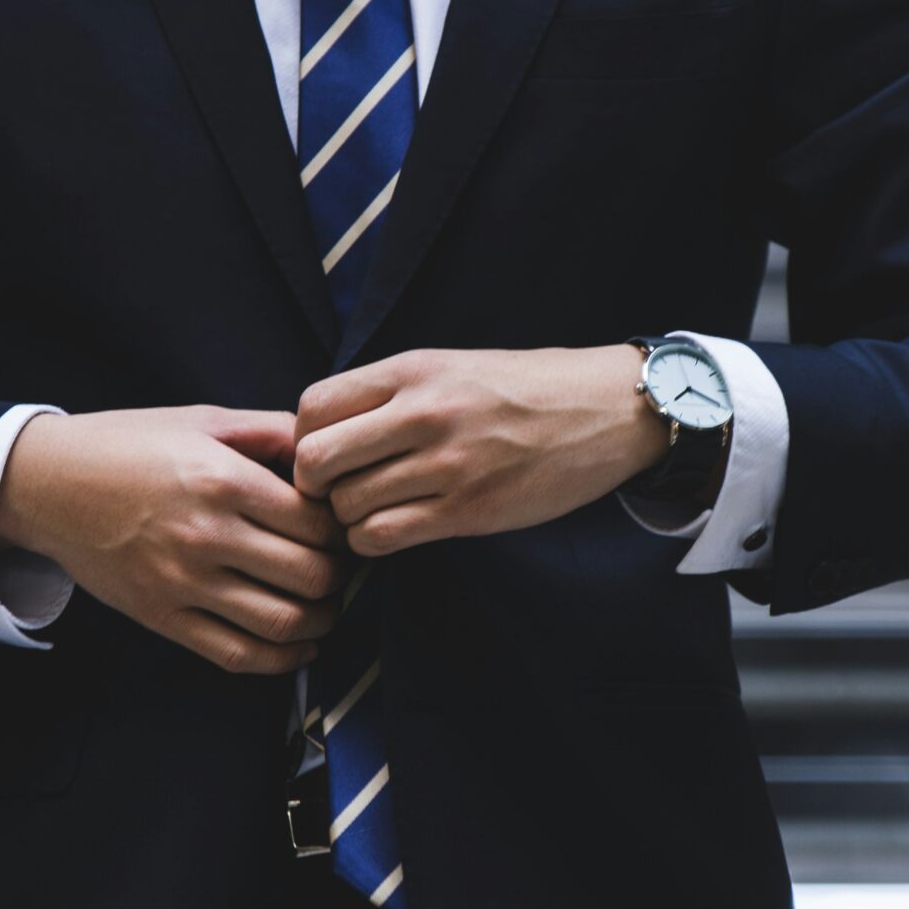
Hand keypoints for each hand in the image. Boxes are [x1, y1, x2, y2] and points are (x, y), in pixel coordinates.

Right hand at [0, 405, 349, 674]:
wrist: (48, 484)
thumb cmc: (128, 445)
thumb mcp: (202, 420)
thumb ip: (270, 431)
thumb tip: (328, 449)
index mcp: (222, 480)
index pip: (317, 523)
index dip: (343, 529)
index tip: (343, 527)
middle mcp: (206, 535)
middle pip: (311, 576)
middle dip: (340, 576)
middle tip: (341, 567)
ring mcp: (183, 583)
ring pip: (283, 623)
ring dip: (321, 621)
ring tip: (326, 606)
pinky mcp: (162, 617)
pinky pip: (237, 654)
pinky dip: (282, 660)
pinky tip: (300, 646)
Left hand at [293, 347, 668, 557]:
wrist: (606, 410)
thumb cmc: (524, 390)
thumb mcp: (451, 367)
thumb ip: (390, 393)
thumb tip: (322, 430)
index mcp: (413, 370)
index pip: (312, 407)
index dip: (303, 438)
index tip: (326, 453)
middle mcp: (423, 413)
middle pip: (315, 461)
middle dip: (314, 485)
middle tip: (337, 491)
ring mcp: (446, 465)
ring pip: (346, 506)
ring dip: (348, 518)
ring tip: (373, 510)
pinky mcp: (468, 510)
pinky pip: (383, 537)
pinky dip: (373, 541)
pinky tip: (394, 530)